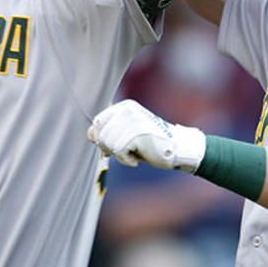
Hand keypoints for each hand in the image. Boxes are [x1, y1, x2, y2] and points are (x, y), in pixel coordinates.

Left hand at [88, 99, 205, 171]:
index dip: (102, 139)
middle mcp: (127, 109)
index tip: (114, 148)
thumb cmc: (151, 144)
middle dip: (110, 149)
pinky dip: (126, 160)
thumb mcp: (127, 135)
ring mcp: (132, 120)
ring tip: (135, 154)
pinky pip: (118, 151)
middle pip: (100, 134)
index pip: (98, 122)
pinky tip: (138, 158)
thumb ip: (109, 132)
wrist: (177, 148)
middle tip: (127, 152)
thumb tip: (90, 135)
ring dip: (119, 155)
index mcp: (124, 106)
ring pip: (108, 144)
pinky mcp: (136, 133)